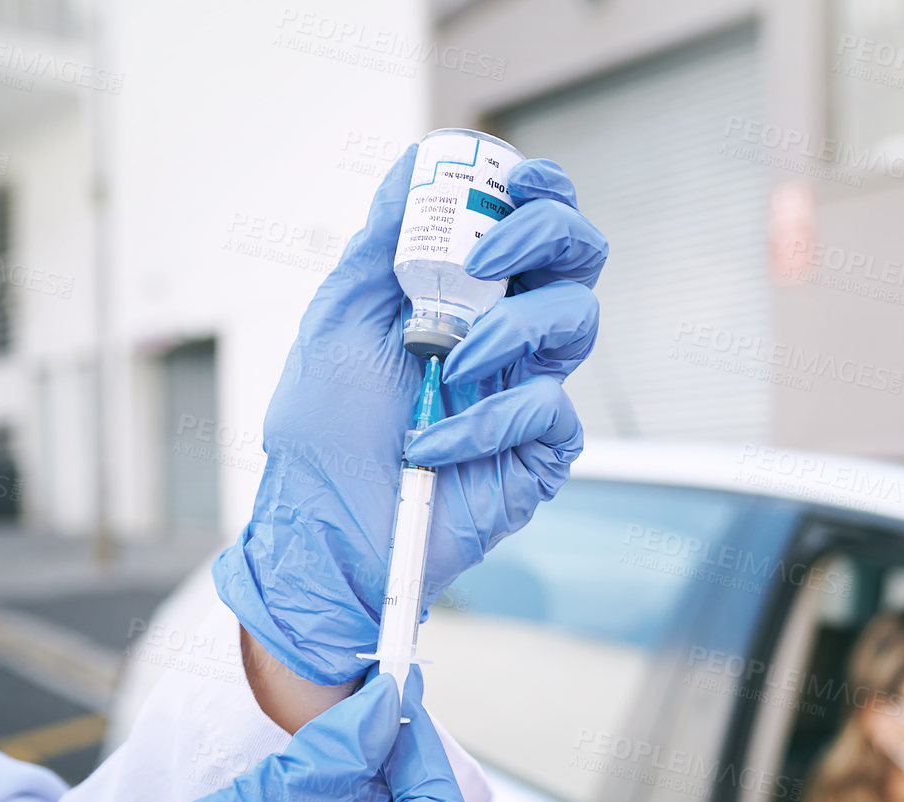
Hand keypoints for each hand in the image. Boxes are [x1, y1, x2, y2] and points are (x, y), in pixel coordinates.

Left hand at [214, 148, 607, 684]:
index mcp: (467, 293)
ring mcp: (532, 388)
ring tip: (448, 364)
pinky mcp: (542, 450)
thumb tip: (414, 166)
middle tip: (490, 255)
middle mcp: (510, 333)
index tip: (511, 176)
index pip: (528, 219)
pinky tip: (434, 445)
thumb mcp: (338, 321)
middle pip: (578, 255)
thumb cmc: (325, 434)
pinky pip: (550, 410)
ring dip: (509, 330)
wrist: (329, 532)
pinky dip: (487, 421)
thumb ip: (380, 245)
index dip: (536, 187)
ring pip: (579, 321)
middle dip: (545, 233)